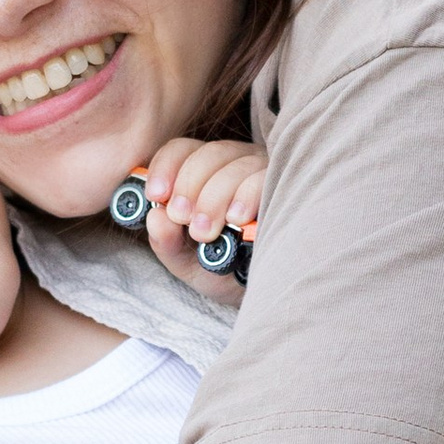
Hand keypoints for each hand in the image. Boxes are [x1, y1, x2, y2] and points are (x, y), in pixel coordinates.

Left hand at [138, 135, 265, 291]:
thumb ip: (166, 241)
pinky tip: (237, 218)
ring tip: (205, 232)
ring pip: (236, 166)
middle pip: (209, 154)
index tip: (157, 195)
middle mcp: (235, 164)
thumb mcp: (186, 261)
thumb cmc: (222, 269)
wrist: (259, 293)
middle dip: (189, 186)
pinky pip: (264, 178)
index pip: (182, 150)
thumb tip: (156, 216)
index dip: (166, 167)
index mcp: (205, 173)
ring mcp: (263, 172)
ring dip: (214, 197)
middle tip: (183, 219)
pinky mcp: (287, 186)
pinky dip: (247, 196)